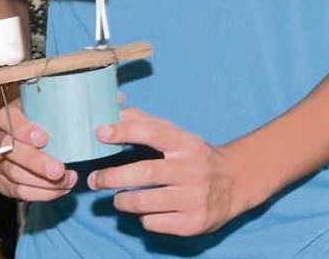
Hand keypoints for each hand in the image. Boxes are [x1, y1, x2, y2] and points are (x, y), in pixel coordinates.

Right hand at [0, 99, 77, 200]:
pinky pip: (20, 192)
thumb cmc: (29, 116)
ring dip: (45, 183)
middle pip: (13, 154)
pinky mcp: (3, 183)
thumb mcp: (35, 103)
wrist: (5, 134)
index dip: (25, 131)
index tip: (44, 138)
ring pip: (17, 177)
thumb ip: (49, 103)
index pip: (10, 122)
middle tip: (59, 170)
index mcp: (5, 117)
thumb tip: (78, 101)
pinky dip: (42, 194)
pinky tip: (60, 190)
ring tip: (69, 180)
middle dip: (38, 164)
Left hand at [87, 107, 238, 235]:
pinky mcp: (194, 223)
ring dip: (124, 201)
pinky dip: (144, 218)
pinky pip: (155, 223)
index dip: (125, 130)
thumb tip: (116, 105)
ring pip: (145, 203)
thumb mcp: (177, 135)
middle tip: (94, 179)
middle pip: (144, 173)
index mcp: (185, 143)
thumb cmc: (196, 156)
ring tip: (117, 198)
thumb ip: (146, 122)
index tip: (101, 132)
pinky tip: (146, 211)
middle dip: (112, 176)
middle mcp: (191, 169)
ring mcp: (194, 198)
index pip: (153, 132)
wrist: (234, 182)